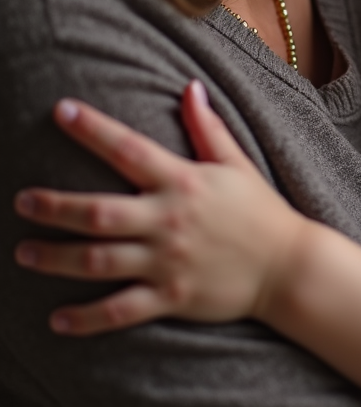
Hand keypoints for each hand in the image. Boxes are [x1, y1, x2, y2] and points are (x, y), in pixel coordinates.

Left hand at [12, 82, 309, 335]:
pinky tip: (58, 319)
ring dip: (56, 258)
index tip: (61, 110)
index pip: (129, 149)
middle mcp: (169, 220)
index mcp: (184, 182)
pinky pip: (119, 310)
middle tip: (22, 201)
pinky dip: (86, 317)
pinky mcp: (171, 297)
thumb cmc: (260, 210)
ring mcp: (168, 261)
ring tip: (25, 252)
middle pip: (98, 212)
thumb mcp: (236, 163)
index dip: (93, 129)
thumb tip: (190, 87)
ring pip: (98, 261)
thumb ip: (207, 128)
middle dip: (55, 206)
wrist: (288, 265)